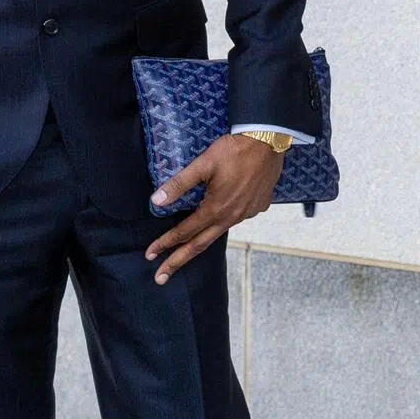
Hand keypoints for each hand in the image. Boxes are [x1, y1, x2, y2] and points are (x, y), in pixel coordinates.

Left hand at [145, 135, 283, 284]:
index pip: (184, 232)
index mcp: (216, 209)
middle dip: (178, 261)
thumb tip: (156, 201)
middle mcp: (231, 217)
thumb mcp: (203, 164)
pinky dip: (224, 221)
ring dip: (201, 242)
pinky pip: (237, 218)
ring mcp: (247, 214)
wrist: (269, 141)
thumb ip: (179, 184)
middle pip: (199, 245)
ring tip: (187, 249)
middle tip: (160, 277)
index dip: (165, 243)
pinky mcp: (258, 207)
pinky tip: (221, 214)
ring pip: (219, 232)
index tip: (150, 255)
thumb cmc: (234, 150)